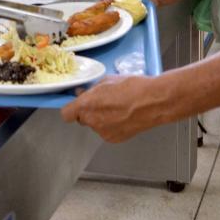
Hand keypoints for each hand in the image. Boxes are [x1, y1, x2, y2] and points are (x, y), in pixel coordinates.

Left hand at [61, 74, 179, 142]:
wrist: (153, 102)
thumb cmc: (133, 88)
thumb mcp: (107, 80)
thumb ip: (92, 90)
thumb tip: (84, 93)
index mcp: (86, 105)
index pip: (66, 114)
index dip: (71, 109)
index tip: (76, 105)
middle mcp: (92, 121)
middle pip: (82, 119)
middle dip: (89, 112)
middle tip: (102, 102)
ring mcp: (103, 132)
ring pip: (96, 126)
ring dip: (102, 119)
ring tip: (119, 108)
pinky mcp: (114, 139)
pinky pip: (107, 132)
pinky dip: (112, 126)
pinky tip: (124, 117)